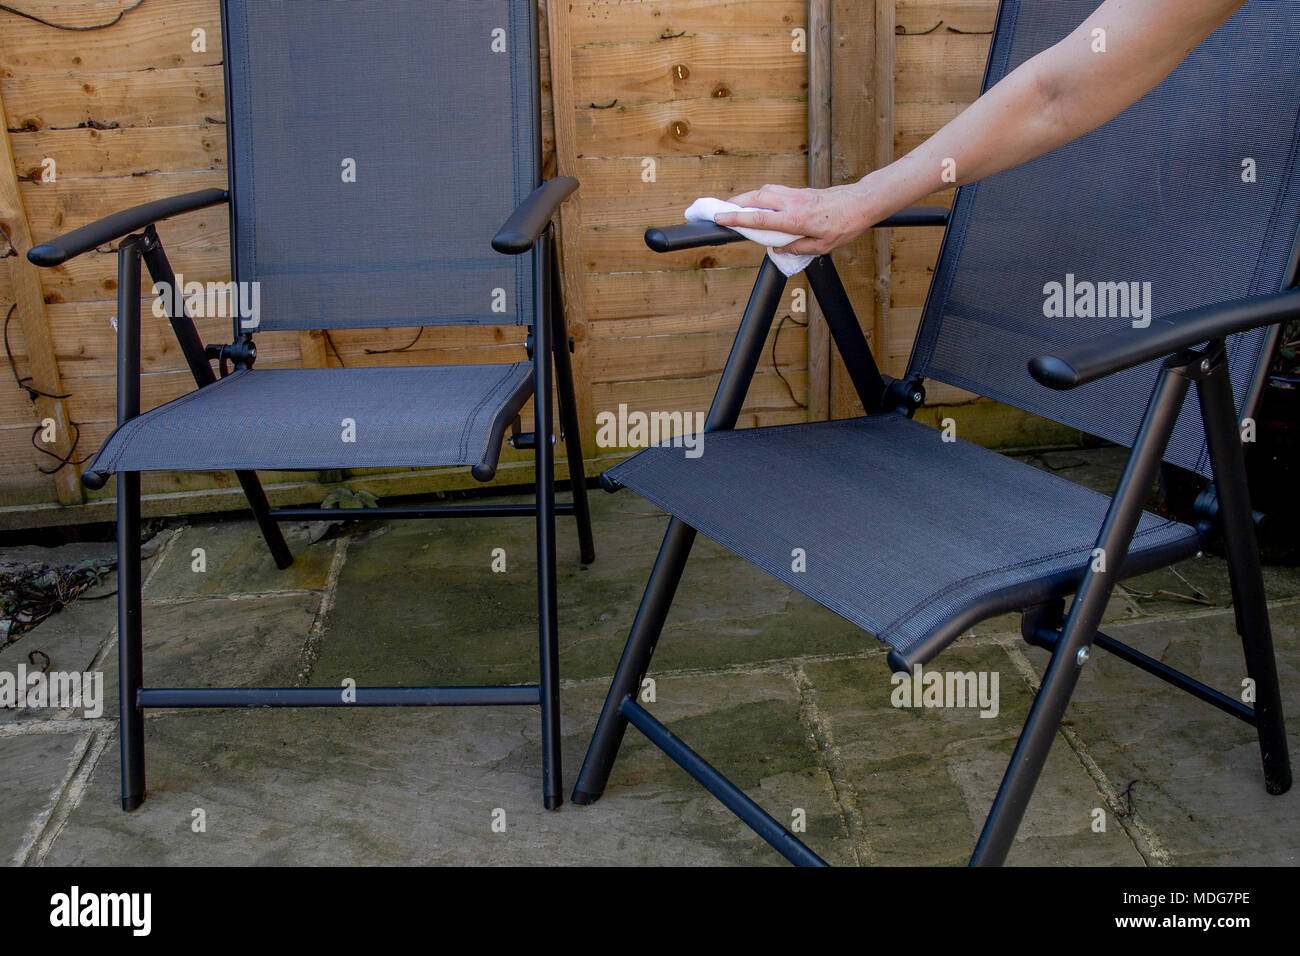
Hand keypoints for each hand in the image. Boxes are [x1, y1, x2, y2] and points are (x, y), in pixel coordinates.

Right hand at [712, 182, 874, 254]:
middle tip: (719, 209)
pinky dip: (761, 195)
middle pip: (756, 199)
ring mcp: (795, 194)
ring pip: (764, 192)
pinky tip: (758, 202)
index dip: (737, 218)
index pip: (760, 218)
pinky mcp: (800, 191)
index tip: (720, 217)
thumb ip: (798, 248)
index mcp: (796, 220)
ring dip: (747, 197)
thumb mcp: (822, 246)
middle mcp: (792, 204)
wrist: (861, 202)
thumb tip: (780, 249)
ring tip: (734, 205)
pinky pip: (775, 191)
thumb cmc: (844, 225)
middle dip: (734, 203)